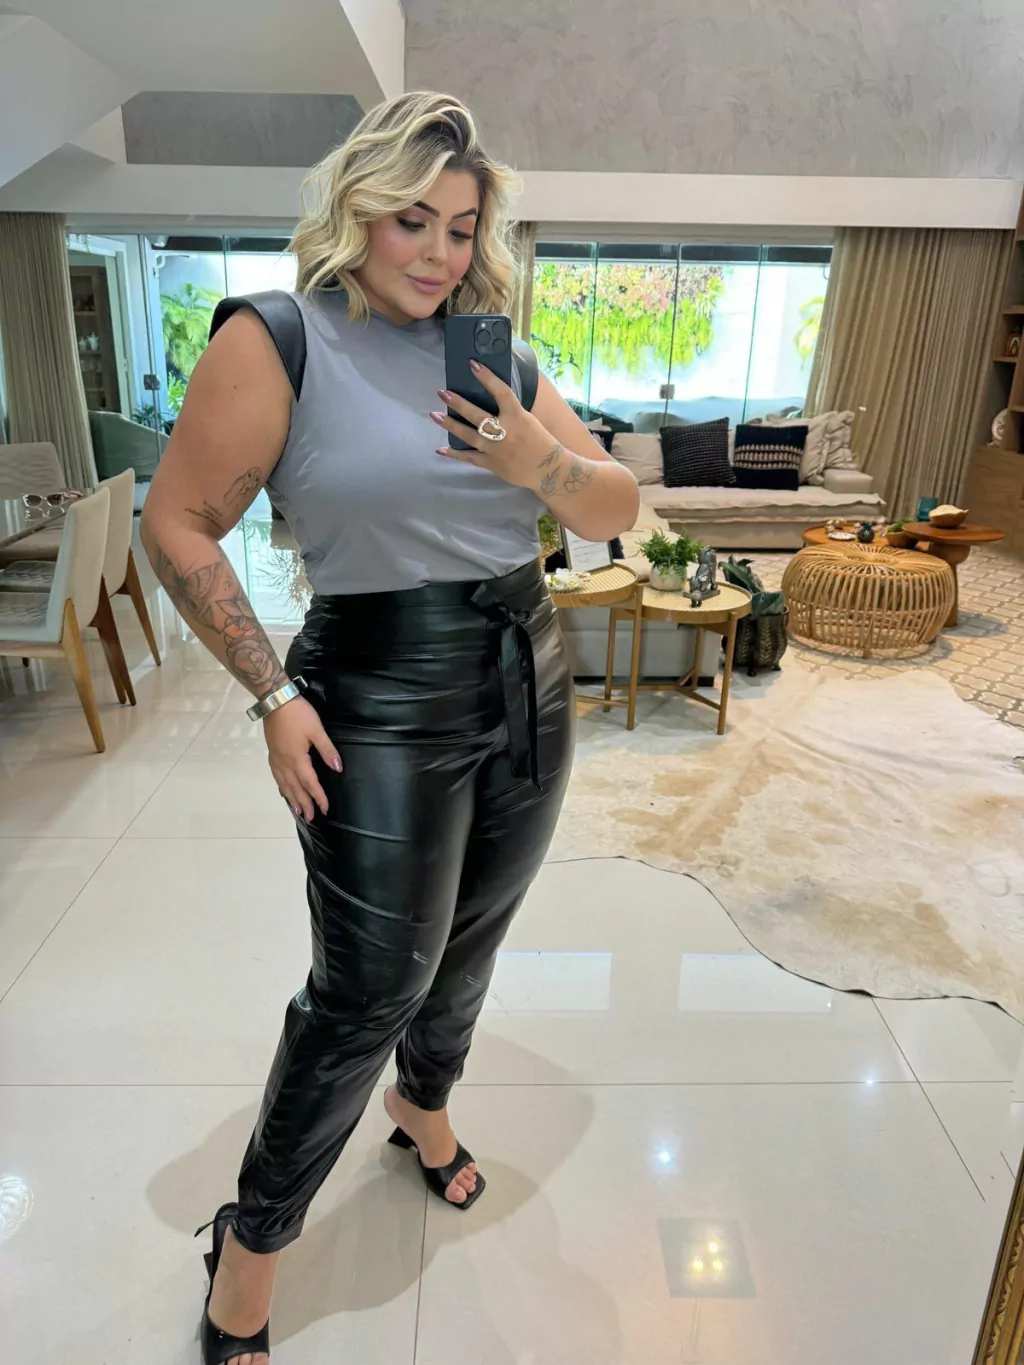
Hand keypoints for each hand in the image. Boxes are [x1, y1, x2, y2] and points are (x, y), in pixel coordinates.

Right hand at [263, 694, 341, 822]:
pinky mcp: (272, 752)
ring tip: (297, 811)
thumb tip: (338, 768)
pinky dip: (281, 786)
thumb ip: (327, 750)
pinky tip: (283, 789)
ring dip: (291, 798)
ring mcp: (276, 758)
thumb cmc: (299, 714)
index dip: (318, 797)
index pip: (310, 783)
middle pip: (295, 788)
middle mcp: (285, 762)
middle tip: (310, 818)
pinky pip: (276, 775)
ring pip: (284, 784)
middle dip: (304, 803)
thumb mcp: (317, 730)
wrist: (275, 700)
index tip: (325, 809)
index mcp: (297, 759)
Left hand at [430, 359, 565, 491]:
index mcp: (517, 416)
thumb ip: (510, 411)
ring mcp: (496, 448)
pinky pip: (470, 458)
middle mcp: (504, 431)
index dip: (487, 377)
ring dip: (450, 424)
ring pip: (468, 435)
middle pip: (477, 415)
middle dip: (458, 403)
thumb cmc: (541, 441)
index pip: (501, 391)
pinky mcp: (492, 464)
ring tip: (434, 415)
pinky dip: (455, 454)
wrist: (549, 469)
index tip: (473, 365)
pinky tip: (441, 449)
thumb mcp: (528, 420)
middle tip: (443, 393)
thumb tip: (492, 399)